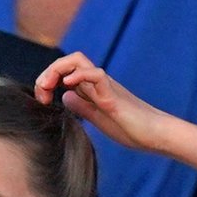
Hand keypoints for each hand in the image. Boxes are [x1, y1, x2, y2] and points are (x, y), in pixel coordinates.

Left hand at [34, 52, 169, 151]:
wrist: (155, 135)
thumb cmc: (129, 128)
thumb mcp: (97, 118)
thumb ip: (81, 106)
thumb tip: (65, 96)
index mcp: (91, 89)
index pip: (65, 71)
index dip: (47, 80)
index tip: (42, 100)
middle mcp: (97, 83)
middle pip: (69, 60)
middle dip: (48, 72)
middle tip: (41, 94)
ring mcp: (105, 86)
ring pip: (79, 60)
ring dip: (57, 69)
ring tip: (48, 87)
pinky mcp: (113, 95)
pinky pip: (96, 74)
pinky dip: (78, 75)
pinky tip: (67, 86)